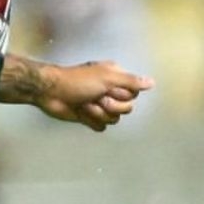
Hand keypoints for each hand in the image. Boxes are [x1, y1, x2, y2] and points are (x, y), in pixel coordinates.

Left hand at [37, 61, 154, 130]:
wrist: (51, 92)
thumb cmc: (78, 81)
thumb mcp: (107, 77)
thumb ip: (131, 81)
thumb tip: (152, 83)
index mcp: (116, 79)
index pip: (133, 95)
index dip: (121, 96)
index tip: (107, 90)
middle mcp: (110, 91)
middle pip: (126, 109)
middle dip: (109, 106)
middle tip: (94, 97)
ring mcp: (101, 105)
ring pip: (114, 119)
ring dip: (98, 113)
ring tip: (85, 105)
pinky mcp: (90, 117)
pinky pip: (101, 126)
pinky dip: (91, 121)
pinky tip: (81, 112)